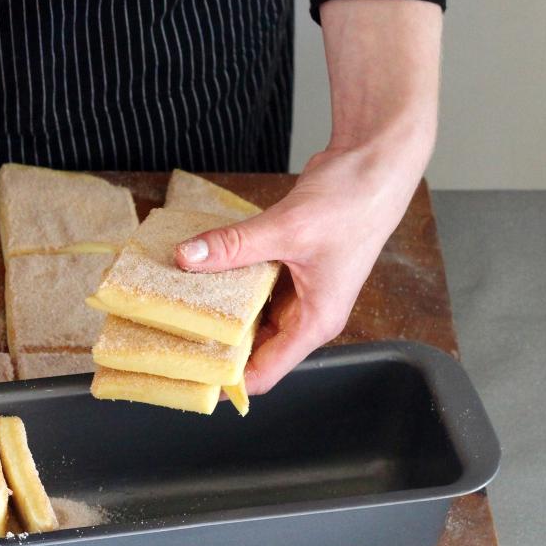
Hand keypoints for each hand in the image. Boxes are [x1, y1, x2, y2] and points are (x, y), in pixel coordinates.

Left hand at [174, 144, 423, 393]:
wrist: (375, 164)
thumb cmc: (353, 204)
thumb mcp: (287, 229)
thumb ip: (234, 246)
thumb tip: (188, 257)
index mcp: (315, 321)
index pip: (265, 372)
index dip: (228, 380)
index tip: (189, 378)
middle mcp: (307, 312)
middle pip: (253, 346)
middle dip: (215, 346)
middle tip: (171, 342)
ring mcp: (299, 289)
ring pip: (250, 314)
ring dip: (219, 311)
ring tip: (176, 311)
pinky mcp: (289, 265)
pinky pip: (252, 285)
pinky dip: (228, 282)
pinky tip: (200, 275)